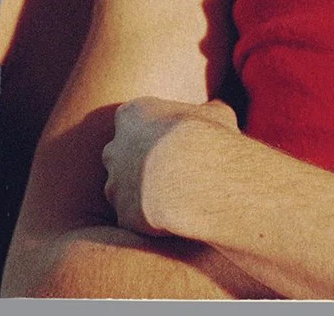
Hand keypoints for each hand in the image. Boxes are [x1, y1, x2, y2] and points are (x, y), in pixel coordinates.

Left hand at [102, 97, 238, 237]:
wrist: (195, 177)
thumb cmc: (207, 139)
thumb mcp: (218, 116)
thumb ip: (210, 111)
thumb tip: (219, 109)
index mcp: (131, 116)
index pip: (132, 123)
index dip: (152, 135)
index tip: (173, 146)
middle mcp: (114, 149)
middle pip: (119, 157)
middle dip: (137, 166)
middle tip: (170, 176)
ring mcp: (115, 184)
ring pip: (122, 192)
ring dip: (142, 198)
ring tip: (175, 202)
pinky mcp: (123, 215)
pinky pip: (134, 222)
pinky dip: (150, 225)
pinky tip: (175, 223)